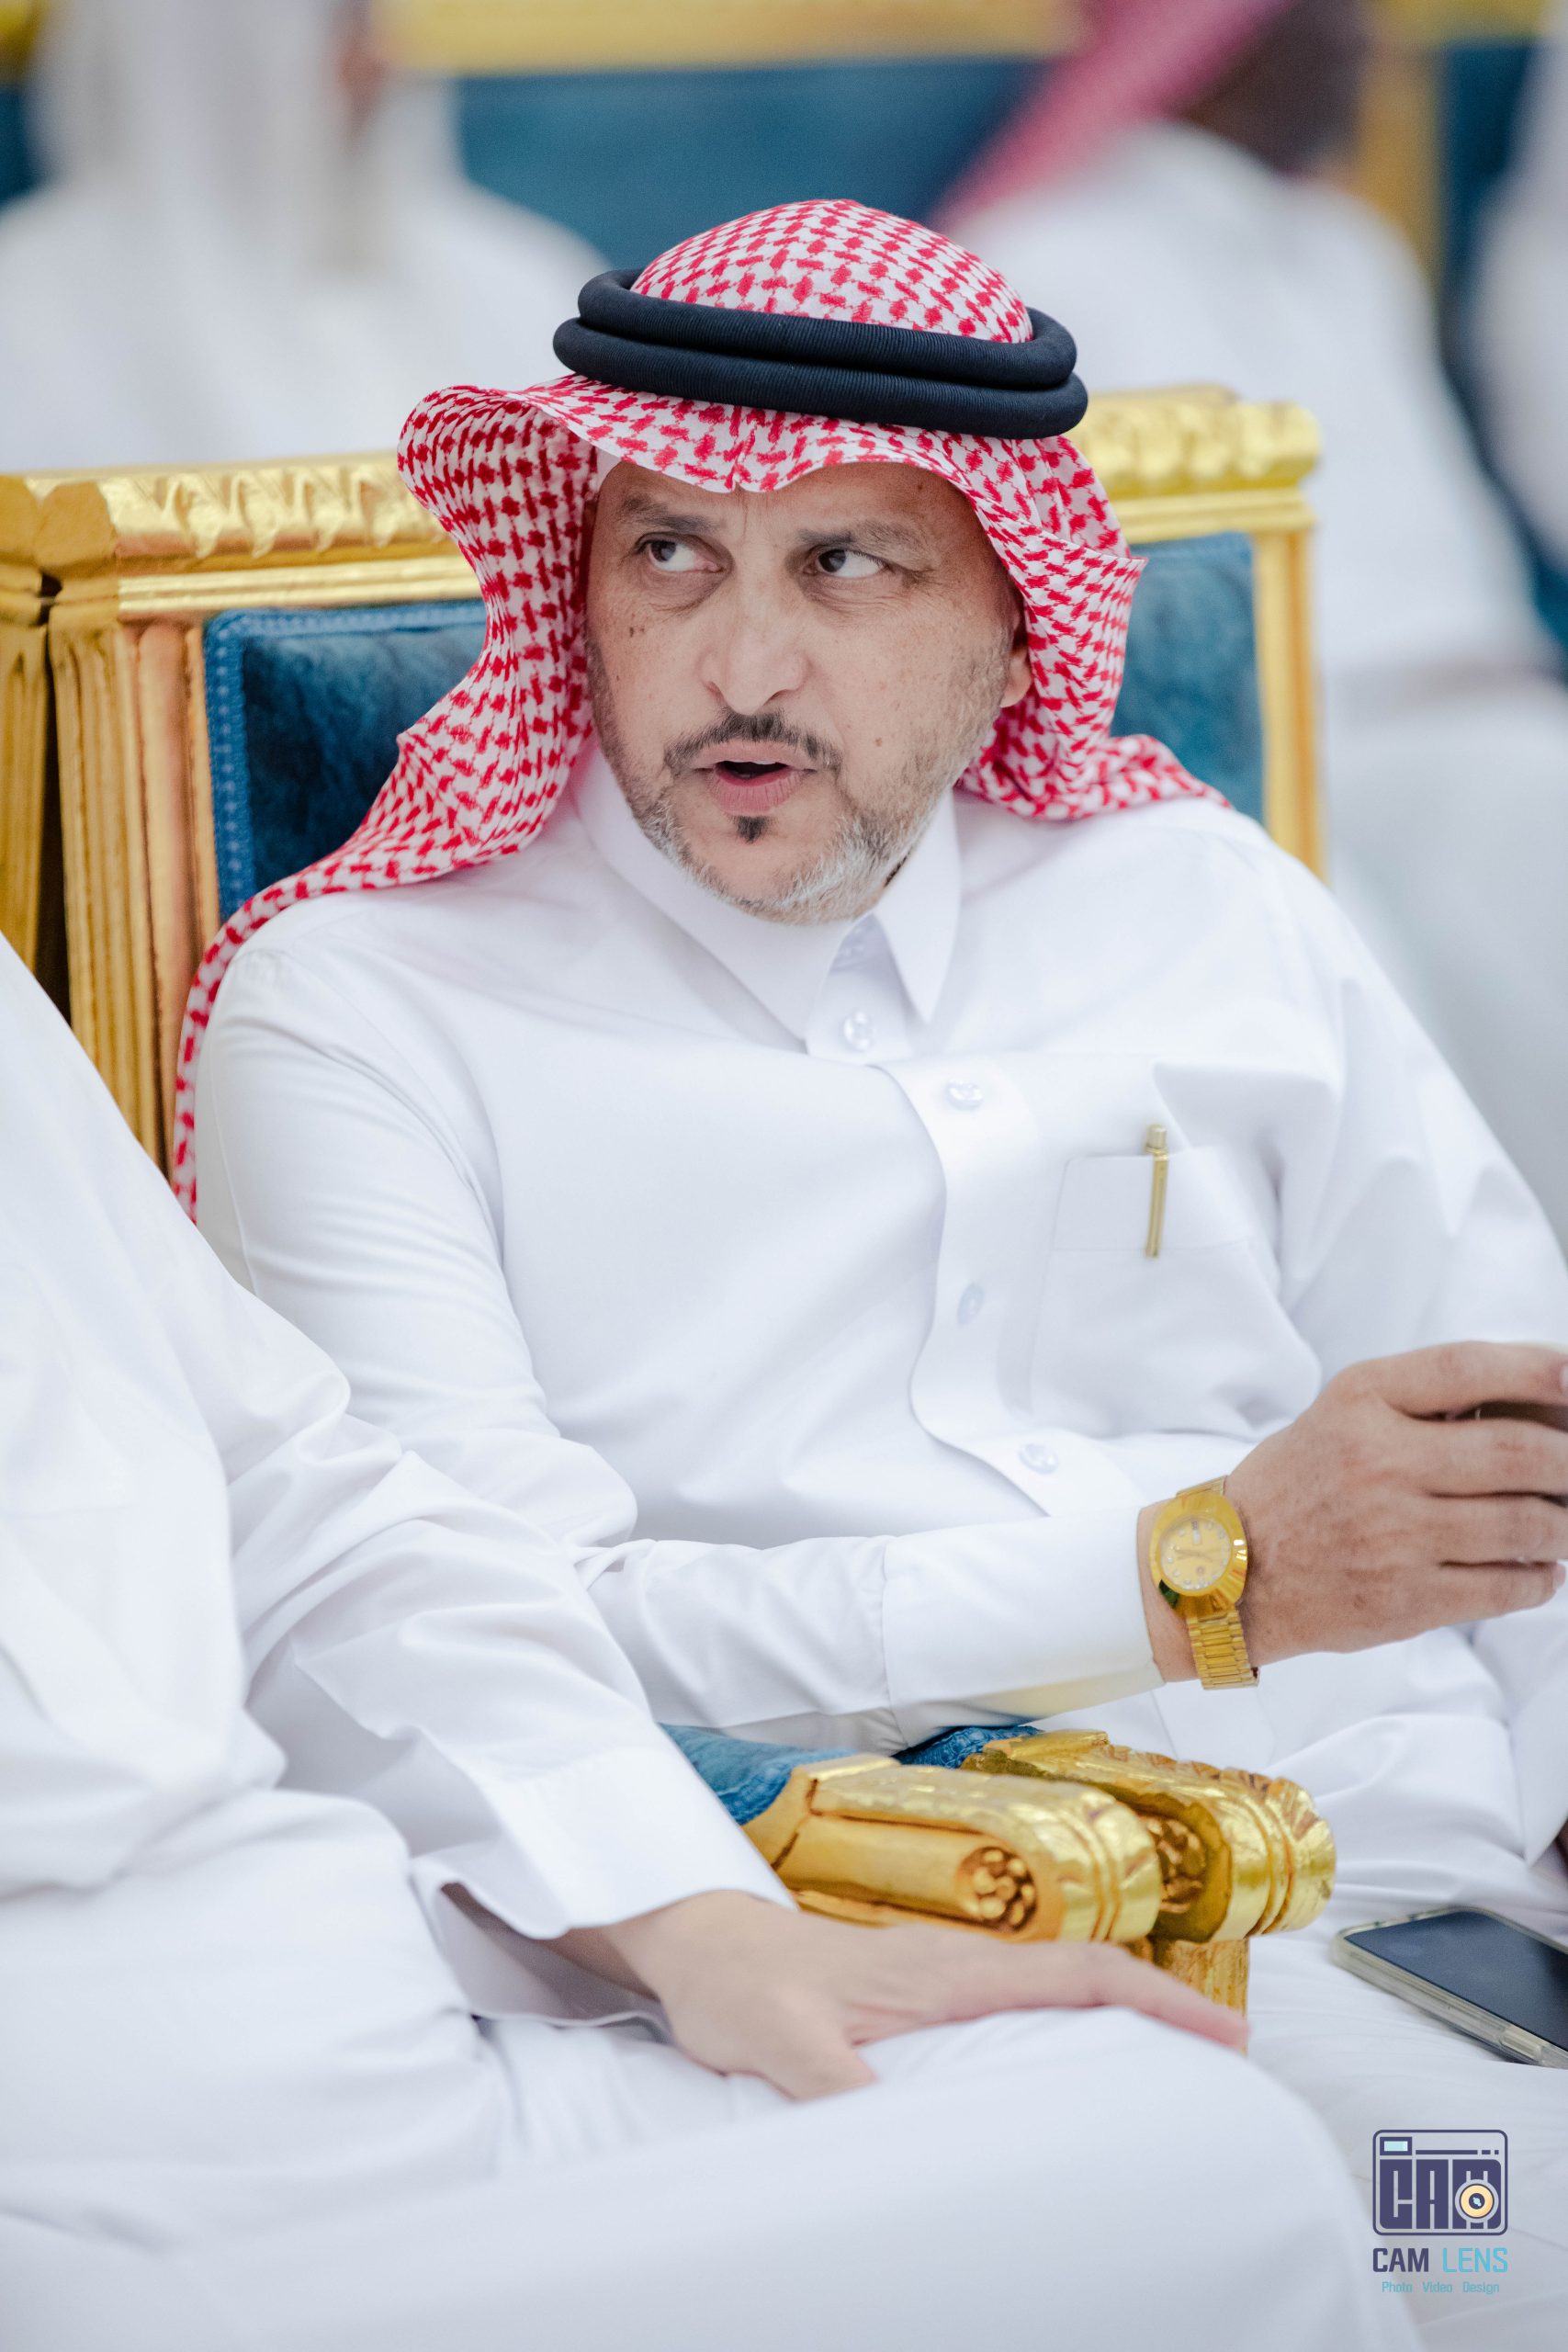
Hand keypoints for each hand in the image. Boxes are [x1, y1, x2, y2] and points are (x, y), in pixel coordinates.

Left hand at [566, 1891, 1245, 2099]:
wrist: (696, 1943)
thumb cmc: (739, 1983)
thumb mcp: (779, 2039)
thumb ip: (830, 2083)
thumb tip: (884, 2130)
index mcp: (945, 1968)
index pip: (1075, 1975)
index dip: (1156, 2001)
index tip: (1225, 2034)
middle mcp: (955, 1964)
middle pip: (1085, 1979)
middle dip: (1162, 2009)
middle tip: (1226, 2064)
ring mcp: (939, 1974)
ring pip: (1055, 1988)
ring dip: (1119, 2015)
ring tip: (1172, 2070)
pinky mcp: (918, 1991)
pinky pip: (1017, 2004)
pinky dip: (1068, 2023)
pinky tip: (1071, 2067)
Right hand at [1224, 1341, 1567, 1664]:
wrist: (1226, 1568)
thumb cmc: (1299, 1484)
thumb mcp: (1342, 1415)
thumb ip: (1422, 1401)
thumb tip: (1534, 1403)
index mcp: (1361, 1402)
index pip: (1467, 1368)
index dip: (1536, 1369)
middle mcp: (1378, 1461)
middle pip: (1517, 1452)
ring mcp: (1395, 1534)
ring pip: (1524, 1525)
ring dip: (1565, 1525)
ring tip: (1567, 1524)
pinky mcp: (1406, 1598)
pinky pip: (1505, 1586)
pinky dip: (1540, 1578)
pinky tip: (1542, 1569)